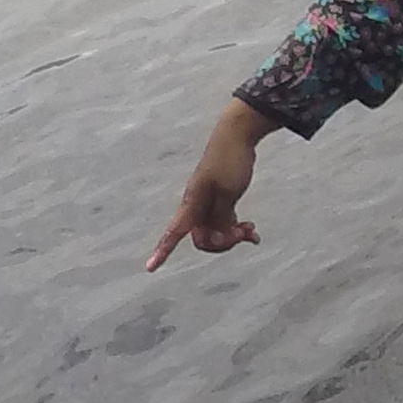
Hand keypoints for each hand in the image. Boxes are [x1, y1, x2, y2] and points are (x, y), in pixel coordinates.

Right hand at [149, 101, 271, 269]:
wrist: (237, 135)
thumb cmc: (230, 161)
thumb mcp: (228, 191)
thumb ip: (221, 216)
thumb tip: (216, 237)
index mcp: (192, 204)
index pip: (174, 233)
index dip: (162, 251)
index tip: (150, 267)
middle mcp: (196, 207)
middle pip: (204, 240)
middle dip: (223, 242)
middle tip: (245, 232)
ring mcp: (208, 204)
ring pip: (216, 233)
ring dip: (233, 236)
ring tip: (251, 230)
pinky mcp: (220, 200)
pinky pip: (224, 223)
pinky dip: (236, 229)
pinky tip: (251, 230)